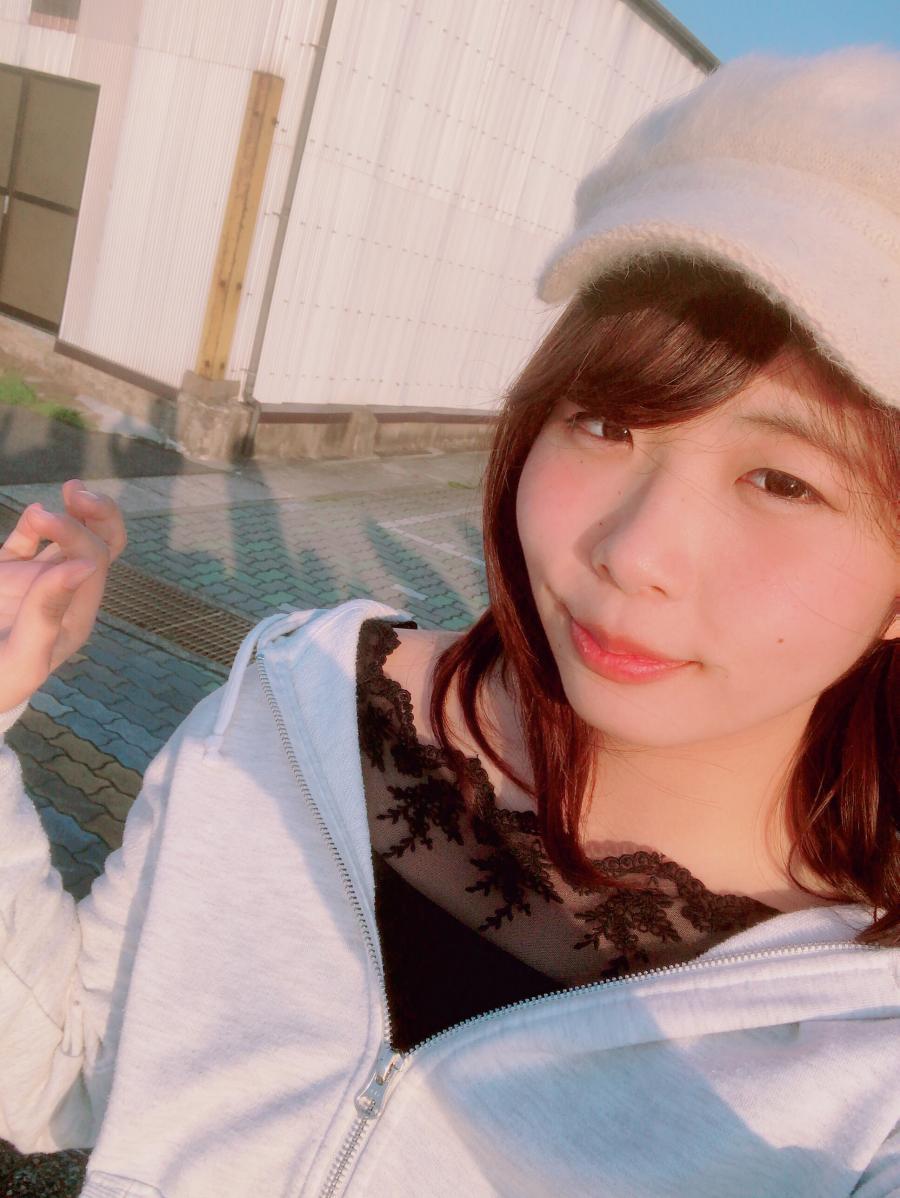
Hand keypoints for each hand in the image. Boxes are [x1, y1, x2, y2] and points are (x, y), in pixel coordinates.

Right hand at [0, 479, 127, 711]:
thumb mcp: (23, 658)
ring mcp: (36, 580)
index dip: (76, 535)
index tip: (44, 520)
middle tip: (74, 492)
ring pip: (71, 538)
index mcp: (75, 614)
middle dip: (97, 515)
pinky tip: (32, 517)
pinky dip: (32, 524)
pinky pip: (26, 541)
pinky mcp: (6, 573)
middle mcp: (63, 592)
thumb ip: (48, 612)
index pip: (92, 562)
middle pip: (101, 545)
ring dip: (72, 513)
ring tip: (66, 493)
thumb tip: (81, 566)